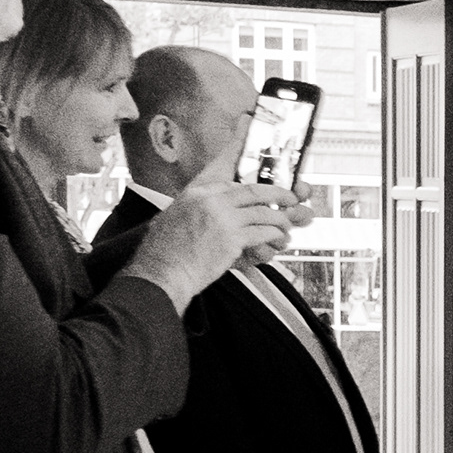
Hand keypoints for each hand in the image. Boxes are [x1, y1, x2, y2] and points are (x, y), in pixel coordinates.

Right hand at [133, 182, 304, 305]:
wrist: (162, 271)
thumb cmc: (164, 252)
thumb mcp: (174, 217)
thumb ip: (196, 209)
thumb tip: (212, 210)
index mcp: (195, 193)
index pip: (230, 181)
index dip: (251, 184)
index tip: (263, 187)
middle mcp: (210, 201)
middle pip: (253, 191)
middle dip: (277, 194)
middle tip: (290, 198)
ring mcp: (222, 218)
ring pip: (262, 212)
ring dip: (279, 220)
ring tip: (286, 226)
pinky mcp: (232, 238)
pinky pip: (262, 232)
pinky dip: (274, 235)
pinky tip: (278, 239)